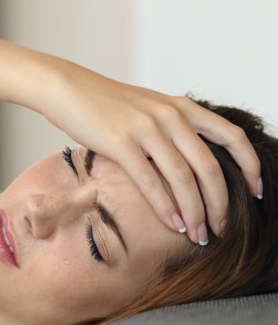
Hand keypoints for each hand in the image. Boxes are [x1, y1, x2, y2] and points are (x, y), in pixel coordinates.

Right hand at [42, 65, 260, 243]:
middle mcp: (170, 116)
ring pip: (183, 178)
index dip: (250, 167)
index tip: (256, 193)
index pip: (232, 137)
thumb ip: (171, 129)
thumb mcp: (148, 108)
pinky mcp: (120, 142)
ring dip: (195, 212)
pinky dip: (165, 207)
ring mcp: (146, 128)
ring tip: (198, 235)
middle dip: (221, 204)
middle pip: (210, 167)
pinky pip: (150, 181)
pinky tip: (172, 224)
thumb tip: (186, 163)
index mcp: (182, 107)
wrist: (68, 88)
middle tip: (222, 228)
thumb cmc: (105, 103)